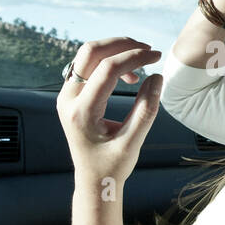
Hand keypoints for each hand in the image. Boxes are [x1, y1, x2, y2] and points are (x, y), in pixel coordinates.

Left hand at [57, 37, 163, 186]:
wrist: (93, 180)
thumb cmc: (112, 166)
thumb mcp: (133, 143)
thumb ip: (146, 110)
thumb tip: (157, 77)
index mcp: (82, 112)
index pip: (107, 69)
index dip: (135, 57)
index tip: (157, 56)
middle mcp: (68, 100)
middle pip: (90, 51)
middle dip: (122, 45)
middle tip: (148, 50)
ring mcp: (66, 95)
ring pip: (87, 54)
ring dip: (115, 50)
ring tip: (141, 62)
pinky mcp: (71, 95)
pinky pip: (87, 65)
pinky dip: (108, 60)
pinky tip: (128, 75)